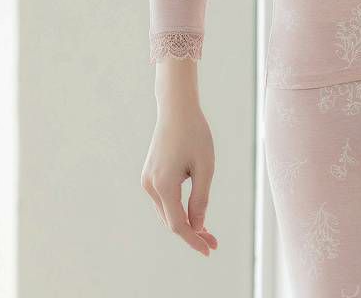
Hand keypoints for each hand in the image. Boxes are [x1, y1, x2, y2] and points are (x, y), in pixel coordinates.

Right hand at [140, 101, 217, 256]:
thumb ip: (200, 198)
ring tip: (207, 231)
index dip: (194, 239)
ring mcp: (147, 181)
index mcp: (164, 185)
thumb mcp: (205, 166)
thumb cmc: (195, 134)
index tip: (209, 250)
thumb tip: (198, 226)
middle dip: (192, 233)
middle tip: (213, 242)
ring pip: (166, 212)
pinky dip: (177, 210)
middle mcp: (150, 186)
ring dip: (184, 222)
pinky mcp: (149, 175)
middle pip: (171, 221)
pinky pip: (163, 200)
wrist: (176, 110)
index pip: (178, 224)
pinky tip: (192, 214)